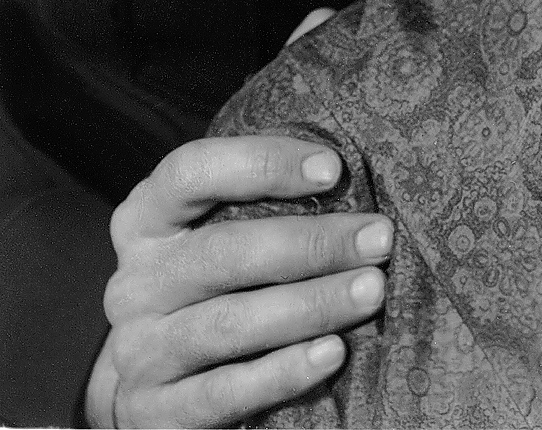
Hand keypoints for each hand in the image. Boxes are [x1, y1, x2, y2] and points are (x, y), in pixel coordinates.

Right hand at [86, 136, 391, 426]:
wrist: (158, 388)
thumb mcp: (217, 236)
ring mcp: (140, 352)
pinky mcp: (154, 413)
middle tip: (379, 238)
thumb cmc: (213, 287)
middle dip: (313, 243)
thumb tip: (347, 176)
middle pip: (224, 252)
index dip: (262, 163)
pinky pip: (225, 392)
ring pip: (231, 324)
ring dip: (311, 305)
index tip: (334, 169)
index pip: (192, 172)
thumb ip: (261, 206)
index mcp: (146, 222)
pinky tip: (332, 353)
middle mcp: (136, 284)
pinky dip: (284, 372)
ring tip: (371, 291)